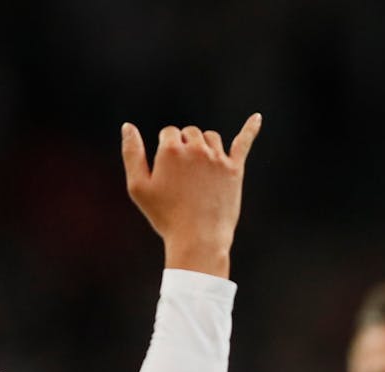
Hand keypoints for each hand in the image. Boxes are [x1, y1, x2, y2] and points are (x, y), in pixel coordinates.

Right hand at [121, 114, 261, 277]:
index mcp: (172, 149)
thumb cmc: (165, 217)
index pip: (169, 133)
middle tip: (182, 178)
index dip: (166, 151)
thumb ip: (131, 153)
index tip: (167, 174)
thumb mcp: (138, 187)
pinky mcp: (235, 170)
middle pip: (190, 133)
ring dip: (204, 147)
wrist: (199, 239)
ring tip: (199, 173)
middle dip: (184, 147)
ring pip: (211, 138)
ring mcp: (218, 158)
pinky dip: (250, 129)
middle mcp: (197, 148)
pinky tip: (258, 118)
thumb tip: (127, 126)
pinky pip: (243, 143)